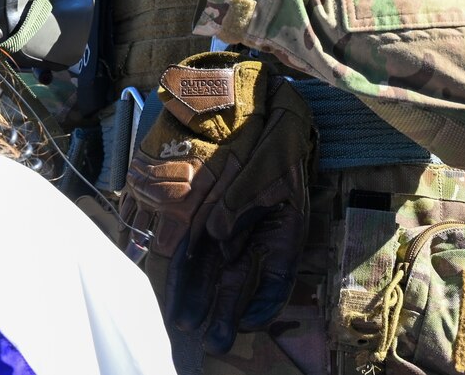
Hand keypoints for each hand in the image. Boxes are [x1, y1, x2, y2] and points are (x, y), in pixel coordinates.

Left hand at [118, 54, 313, 354]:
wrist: (273, 124)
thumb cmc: (277, 149)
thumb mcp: (266, 170)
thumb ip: (241, 201)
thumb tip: (216, 233)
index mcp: (283, 235)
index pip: (275, 281)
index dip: (261, 305)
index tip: (246, 322)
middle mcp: (261, 240)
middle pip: (239, 283)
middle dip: (222, 312)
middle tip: (204, 339)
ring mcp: (242, 231)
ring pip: (219, 271)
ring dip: (203, 296)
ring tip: (183, 322)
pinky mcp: (223, 218)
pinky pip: (207, 247)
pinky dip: (195, 266)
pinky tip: (181, 284)